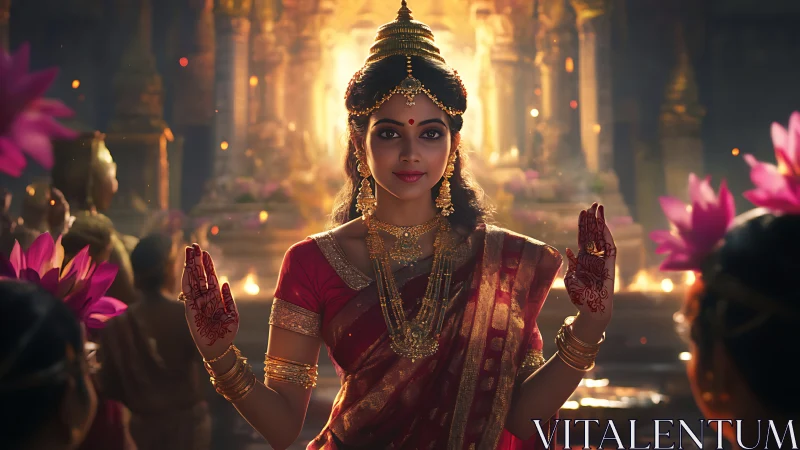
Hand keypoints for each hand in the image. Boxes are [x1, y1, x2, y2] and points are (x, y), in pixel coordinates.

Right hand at [181, 244, 238, 359]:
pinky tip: (186, 268)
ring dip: (190, 265)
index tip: (204, 252)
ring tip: (188, 251)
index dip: (207, 265)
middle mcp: (204, 298)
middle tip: (194, 245)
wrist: (219, 348)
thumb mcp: (232, 314)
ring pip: (193, 279)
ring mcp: (196, 302)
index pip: (210, 277)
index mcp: (215, 298)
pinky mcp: (190, 308)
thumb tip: (224, 282)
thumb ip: (228, 298)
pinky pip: (187, 291)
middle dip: (196, 260)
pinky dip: (186, 279)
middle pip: (199, 275)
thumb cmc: (227, 333)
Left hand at [564, 203, 615, 324]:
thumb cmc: (579, 296)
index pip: (583, 237)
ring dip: (600, 223)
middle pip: (593, 233)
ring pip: (601, 237)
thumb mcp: (570, 278)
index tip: (582, 211)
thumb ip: (571, 264)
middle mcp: (593, 256)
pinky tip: (604, 224)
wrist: (591, 309)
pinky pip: (609, 247)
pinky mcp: (610, 264)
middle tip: (593, 204)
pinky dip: (606, 236)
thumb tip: (568, 250)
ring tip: (599, 208)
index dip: (583, 224)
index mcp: (583, 258)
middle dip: (592, 219)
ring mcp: (602, 259)